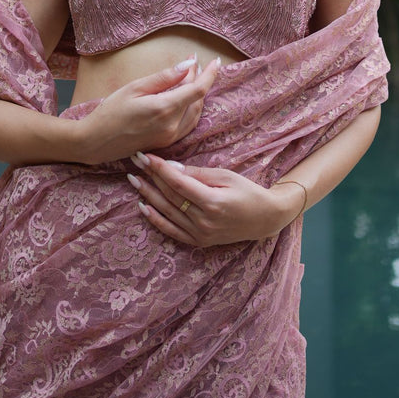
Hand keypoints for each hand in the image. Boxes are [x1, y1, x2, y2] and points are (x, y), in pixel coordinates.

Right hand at [77, 57, 219, 165]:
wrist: (96, 142)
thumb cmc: (111, 111)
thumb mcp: (135, 88)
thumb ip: (164, 77)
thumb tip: (188, 65)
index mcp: (164, 109)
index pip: (197, 90)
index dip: (209, 74)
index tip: (216, 61)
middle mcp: (172, 126)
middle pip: (197, 100)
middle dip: (199, 79)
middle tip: (194, 62)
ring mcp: (170, 137)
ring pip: (195, 113)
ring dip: (197, 95)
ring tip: (192, 76)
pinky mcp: (166, 143)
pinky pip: (188, 123)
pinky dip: (191, 108)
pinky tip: (186, 98)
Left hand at [126, 154, 304, 245]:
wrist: (264, 218)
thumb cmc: (247, 191)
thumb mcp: (226, 176)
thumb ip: (197, 174)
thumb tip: (171, 167)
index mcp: (212, 202)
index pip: (177, 183)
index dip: (159, 168)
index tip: (144, 156)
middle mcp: (203, 221)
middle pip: (170, 196)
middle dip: (150, 177)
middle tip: (134, 162)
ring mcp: (200, 234)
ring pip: (167, 212)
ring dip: (148, 195)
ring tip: (133, 180)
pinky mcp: (198, 241)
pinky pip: (172, 231)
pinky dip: (156, 220)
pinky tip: (143, 207)